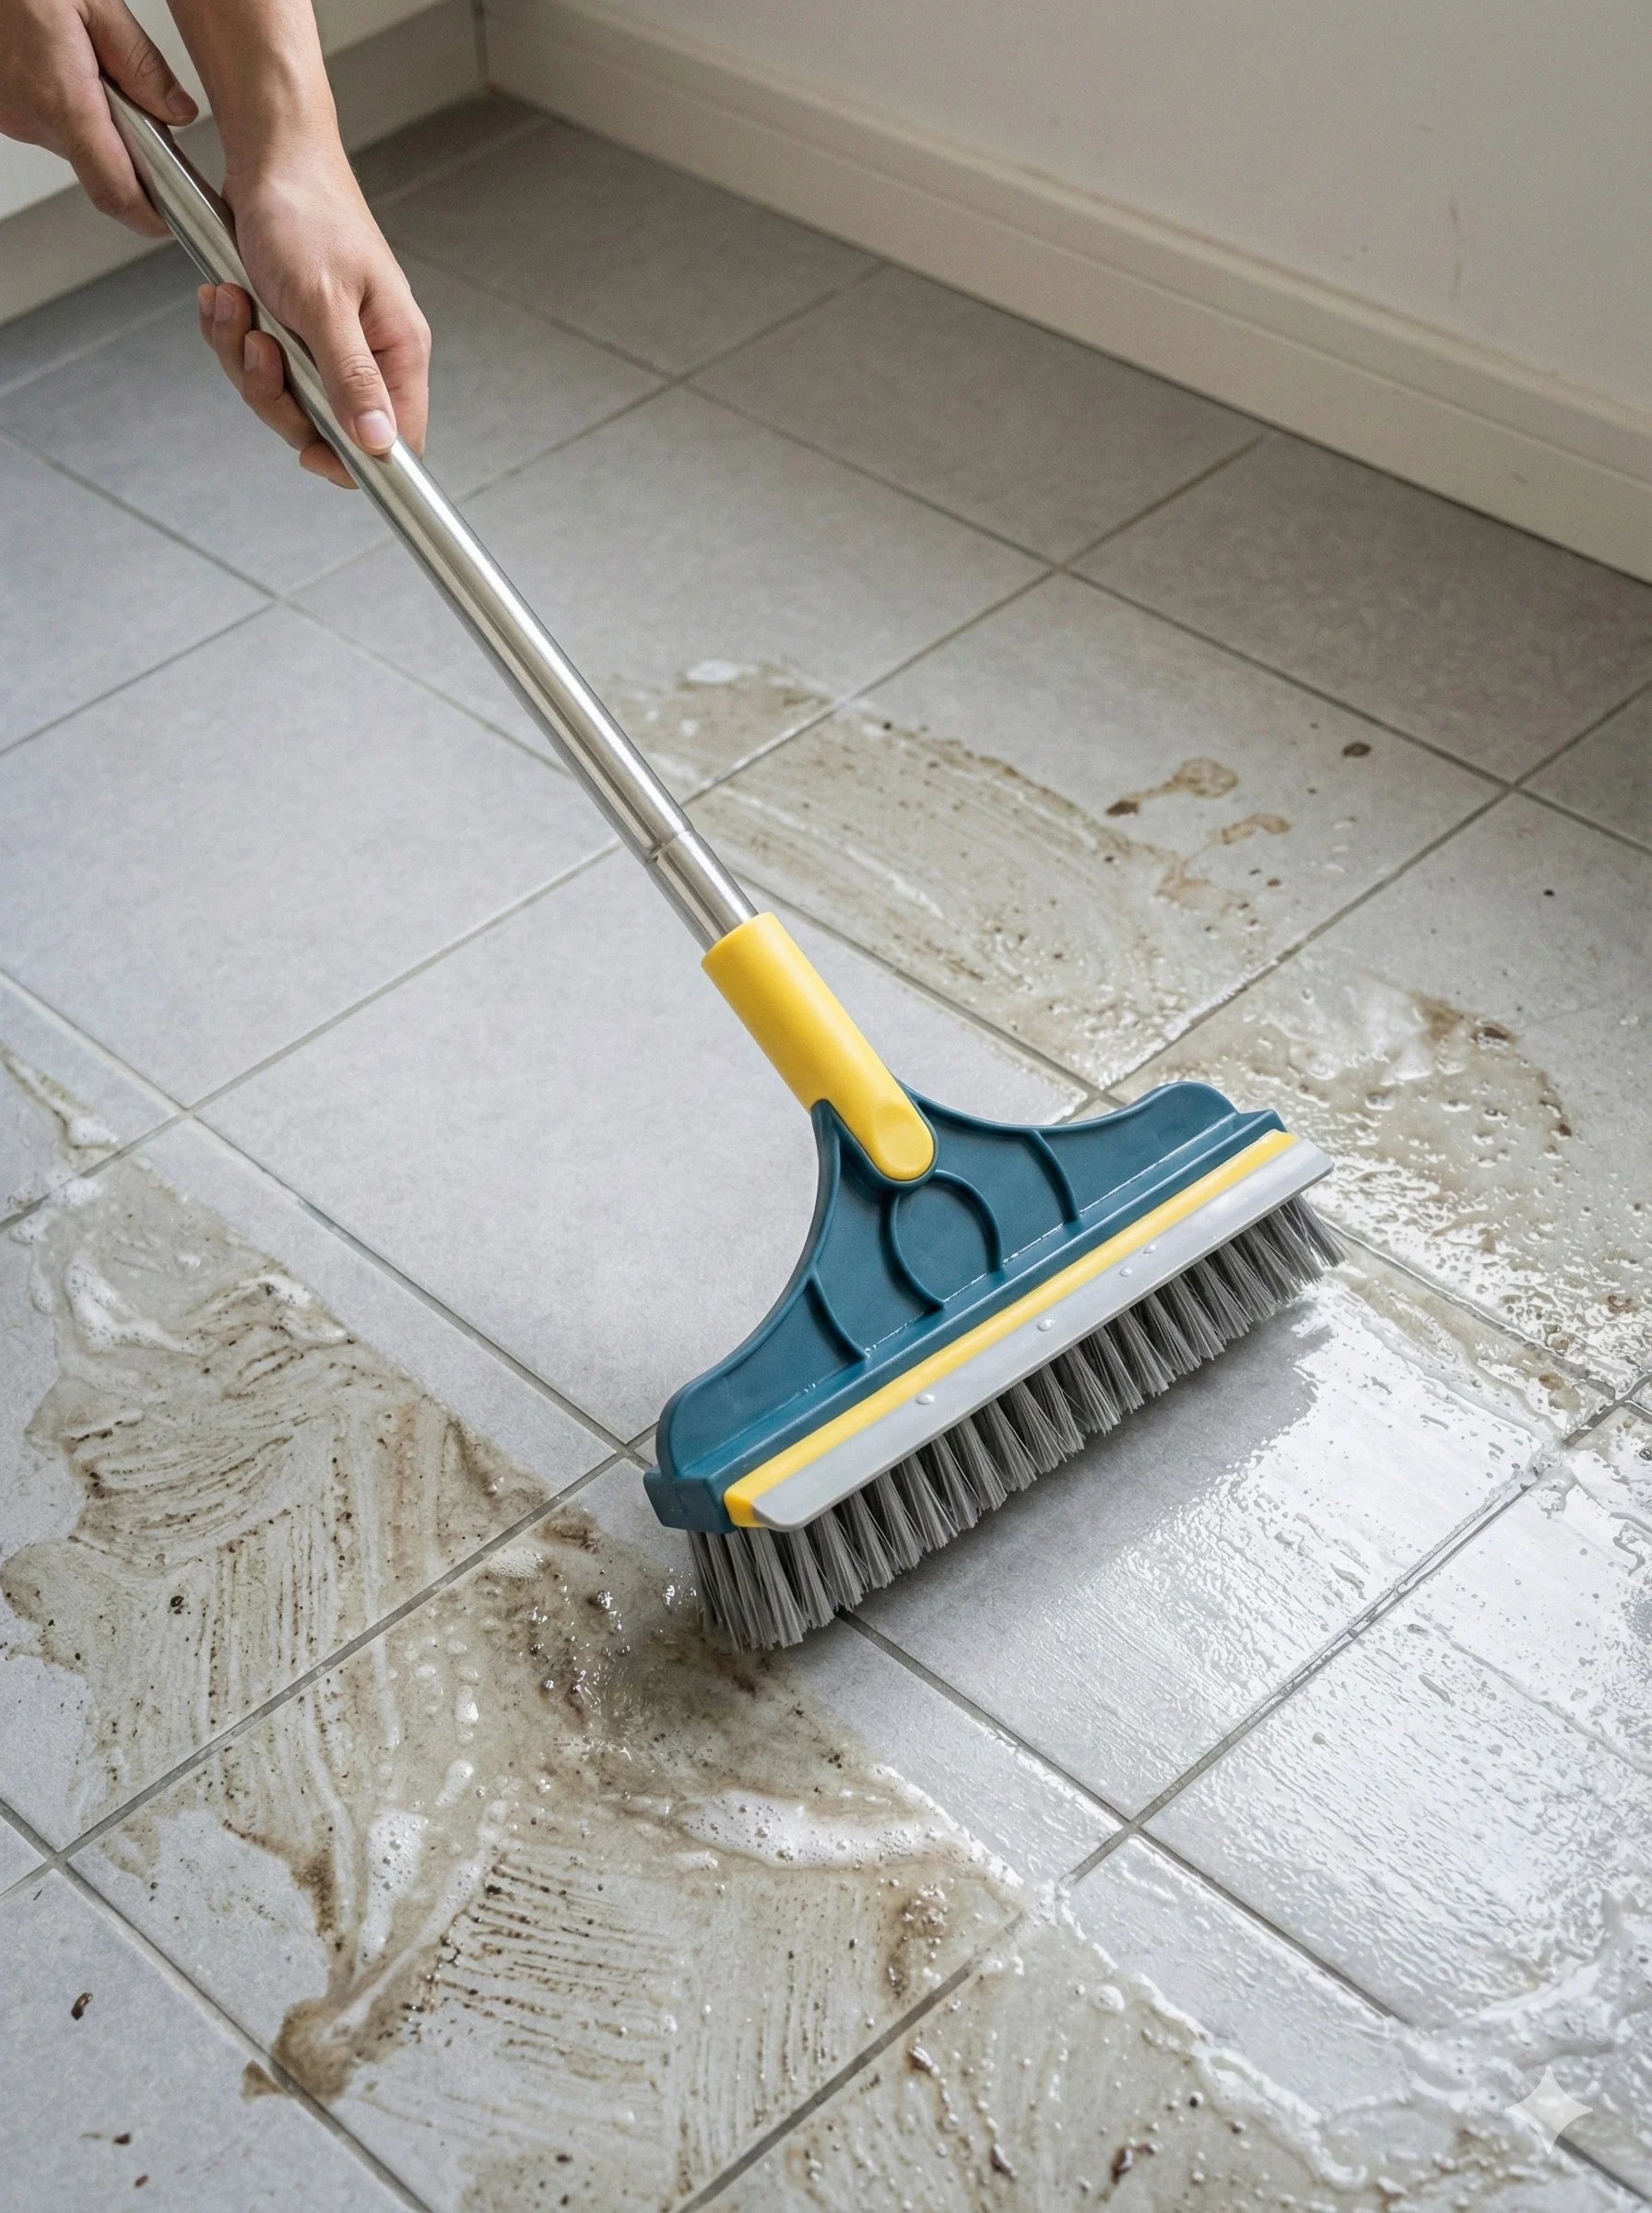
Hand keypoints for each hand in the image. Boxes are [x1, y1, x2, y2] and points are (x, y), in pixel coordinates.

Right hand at [0, 0, 196, 233]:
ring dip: (101, 126)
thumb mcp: (95, 1)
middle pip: (101, 168)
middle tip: (146, 113)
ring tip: (99, 72)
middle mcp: (31, 117)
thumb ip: (140, 62)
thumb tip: (178, 113)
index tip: (174, 221)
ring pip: (76, 144)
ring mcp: (12, 116)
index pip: (115, 191)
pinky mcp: (1, 106)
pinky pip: (50, 123)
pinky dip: (73, 109)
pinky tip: (69, 67)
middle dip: (132, 153)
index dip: (150, 217)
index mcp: (61, 98)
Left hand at [198, 138, 429, 488]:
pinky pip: (257, 362)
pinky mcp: (292, 329)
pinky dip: (232, 334)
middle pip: (327, 428)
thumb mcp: (326, 303)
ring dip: (243, 357)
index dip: (354, 461)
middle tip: (258, 346)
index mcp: (397, 351)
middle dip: (276, 395)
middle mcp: (368, 354)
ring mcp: (328, 343)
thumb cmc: (305, 213)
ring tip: (233, 304)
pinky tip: (226, 296)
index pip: (396, 441)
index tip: (309, 451)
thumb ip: (352, 379)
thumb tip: (379, 444)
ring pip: (283, 396)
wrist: (269, 154)